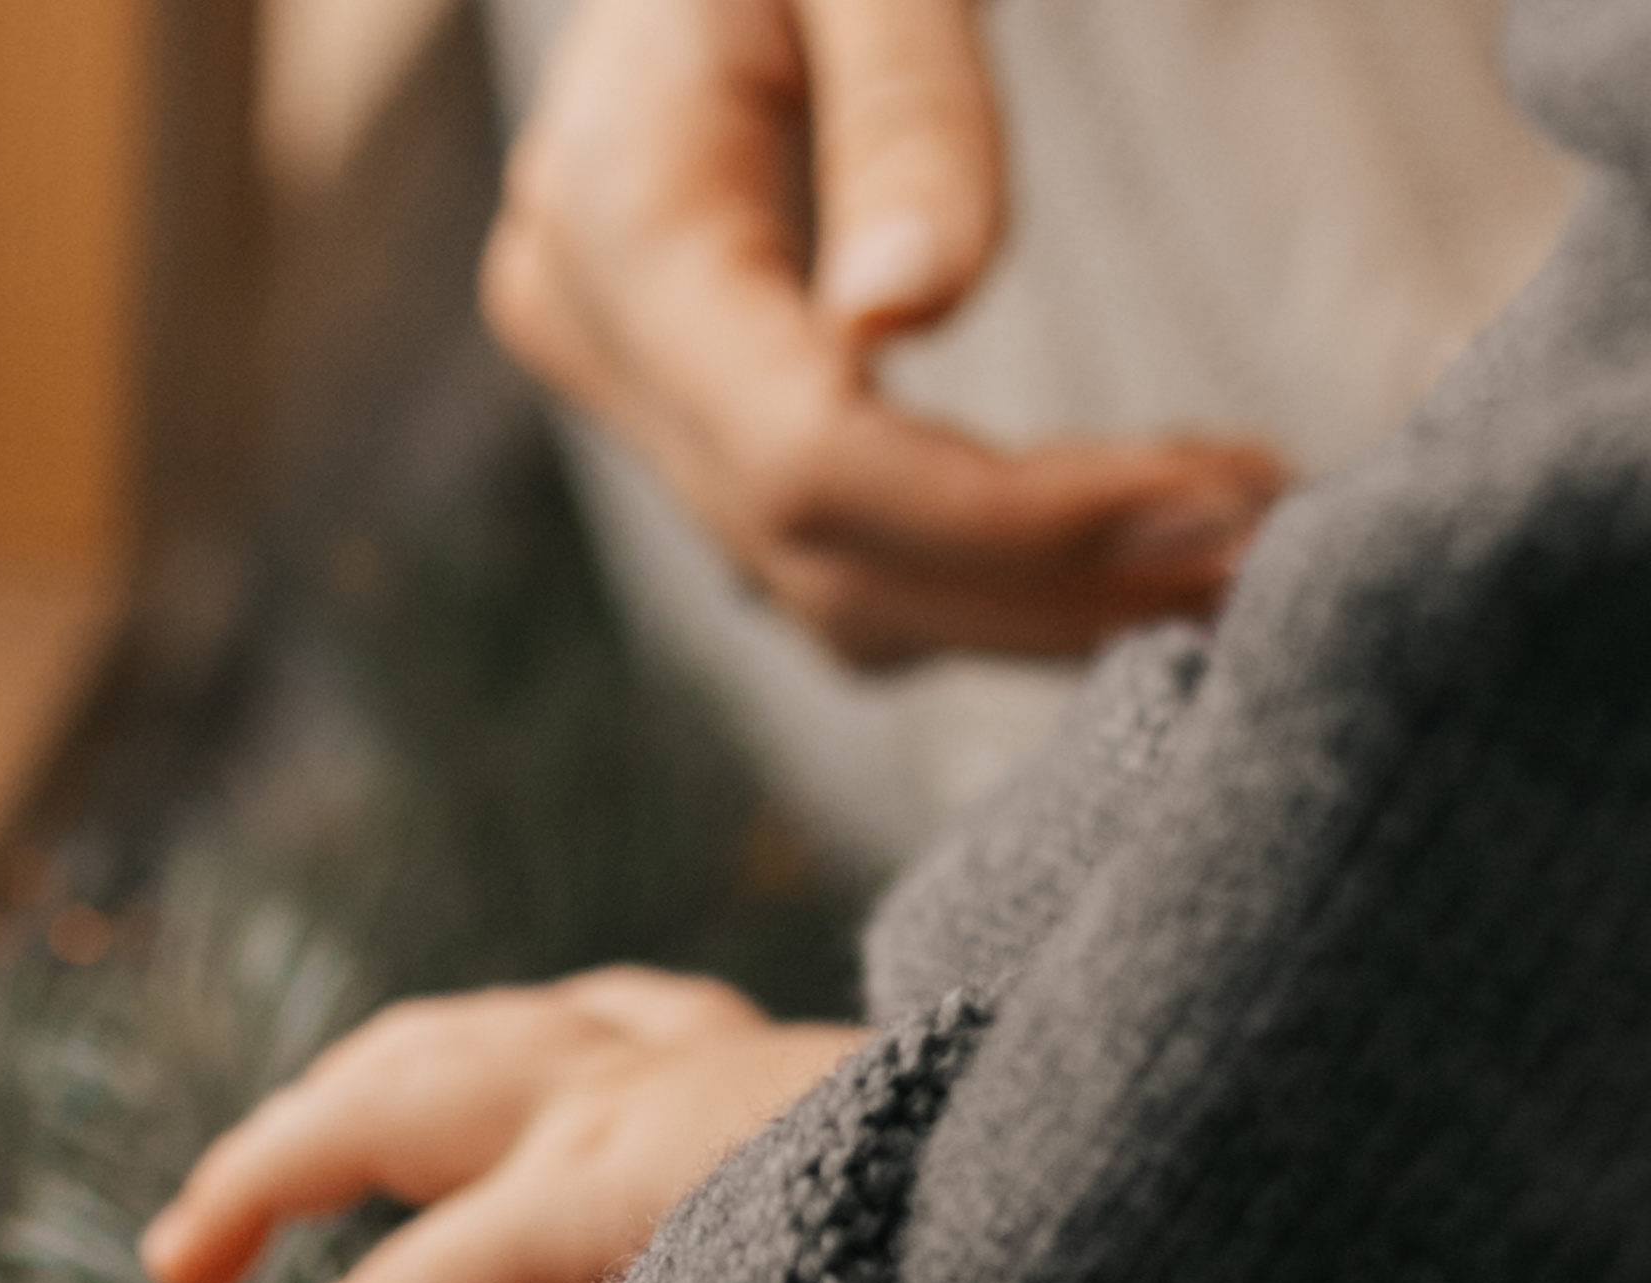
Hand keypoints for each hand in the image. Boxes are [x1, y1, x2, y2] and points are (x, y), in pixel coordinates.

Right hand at [142, 968, 861, 1282]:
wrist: (1133, 1176)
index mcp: (606, 1186)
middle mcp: (622, 1090)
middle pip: (381, 1104)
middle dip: (260, 1177)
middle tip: (173, 1261)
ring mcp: (682, 1049)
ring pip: (464, 1036)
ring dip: (347, 1096)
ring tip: (270, 1168)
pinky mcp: (745, 1043)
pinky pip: (586, 1020)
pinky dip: (511, 1057)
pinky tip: (499, 1089)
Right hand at [482, 0, 1285, 667]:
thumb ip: (903, 101)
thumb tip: (912, 309)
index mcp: (619, 216)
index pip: (809, 460)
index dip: (1007, 521)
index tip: (1200, 499)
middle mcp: (595, 335)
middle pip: (826, 562)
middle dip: (1051, 585)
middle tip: (1259, 550)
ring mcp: (626, 389)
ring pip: (832, 596)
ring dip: (1034, 608)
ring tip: (1218, 554)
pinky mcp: (688, 408)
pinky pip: (833, 551)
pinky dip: (982, 574)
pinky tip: (1122, 531)